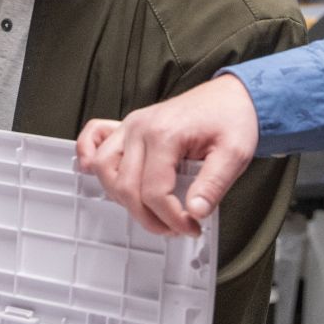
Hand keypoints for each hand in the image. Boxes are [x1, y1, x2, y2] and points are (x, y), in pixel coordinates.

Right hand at [75, 73, 259, 235]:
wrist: (231, 96)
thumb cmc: (232, 119)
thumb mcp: (235, 154)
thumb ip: (214, 185)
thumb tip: (195, 212)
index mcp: (165, 134)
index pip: (155, 192)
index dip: (172, 219)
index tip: (191, 227)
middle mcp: (140, 128)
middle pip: (126, 187)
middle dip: (149, 217)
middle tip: (174, 227)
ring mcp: (130, 126)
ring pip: (104, 169)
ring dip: (121, 197)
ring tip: (150, 211)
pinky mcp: (127, 126)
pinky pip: (93, 138)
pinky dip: (88, 155)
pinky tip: (98, 174)